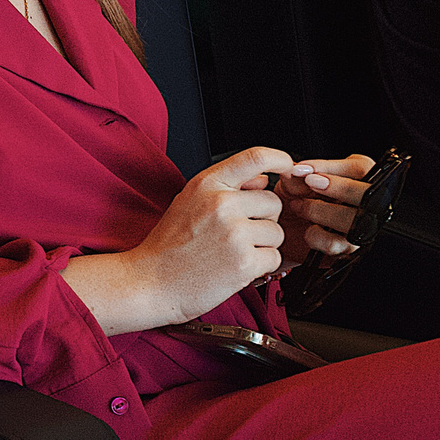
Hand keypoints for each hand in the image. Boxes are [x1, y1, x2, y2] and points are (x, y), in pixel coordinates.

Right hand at [65, 146, 287, 333]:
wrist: (150, 282)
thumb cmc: (168, 245)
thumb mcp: (188, 201)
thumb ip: (226, 186)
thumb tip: (264, 178)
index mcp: (206, 184)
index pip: (255, 157)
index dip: (280, 159)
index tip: (289, 166)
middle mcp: (221, 204)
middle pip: (274, 202)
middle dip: (264, 219)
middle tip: (237, 233)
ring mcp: (234, 233)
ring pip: (277, 232)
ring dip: (263, 245)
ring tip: (232, 252)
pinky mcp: (244, 262)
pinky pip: (274, 257)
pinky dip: (259, 266)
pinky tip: (235, 267)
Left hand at [278, 153, 372, 264]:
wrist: (283, 231)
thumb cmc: (294, 199)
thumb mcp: (292, 181)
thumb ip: (297, 174)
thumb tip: (296, 172)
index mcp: (359, 178)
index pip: (361, 168)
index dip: (330, 168)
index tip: (302, 170)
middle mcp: (367, 203)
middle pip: (368, 193)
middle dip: (337, 187)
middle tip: (310, 183)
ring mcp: (361, 228)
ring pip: (353, 219)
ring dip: (320, 211)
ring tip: (299, 206)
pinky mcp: (348, 249)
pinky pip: (336, 243)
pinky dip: (316, 235)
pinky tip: (306, 229)